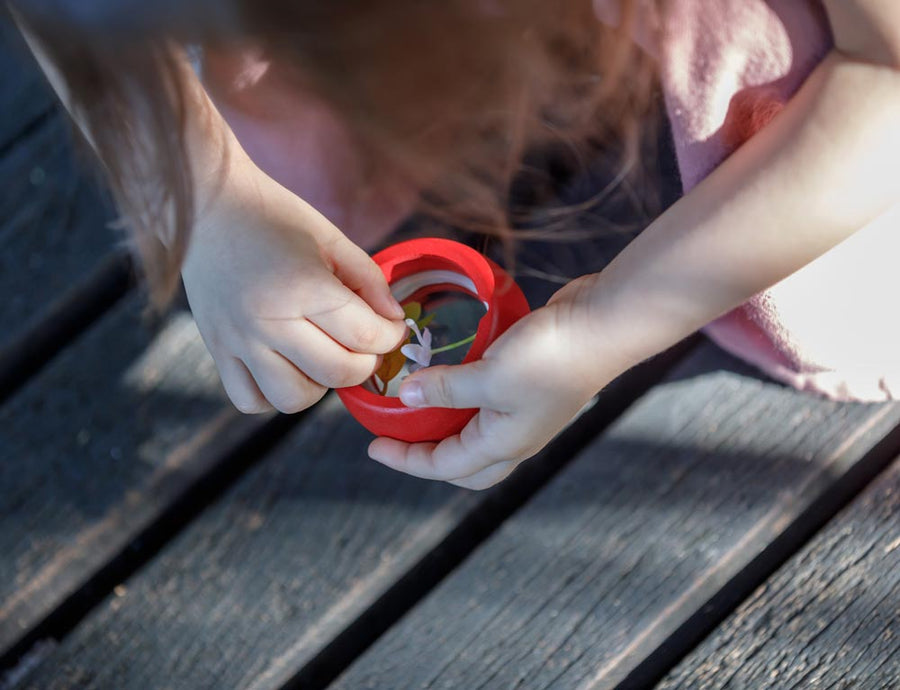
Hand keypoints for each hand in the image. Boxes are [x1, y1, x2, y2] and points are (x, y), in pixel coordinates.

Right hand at [183, 157, 407, 413]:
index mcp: (302, 286)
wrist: (205, 207)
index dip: (391, 336)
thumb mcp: (331, 238)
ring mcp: (238, 341)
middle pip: (336, 373)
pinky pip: (250, 400)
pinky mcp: (216, 351)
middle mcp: (267, 321)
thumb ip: (370, 281)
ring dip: (320, 385)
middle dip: (365, 363)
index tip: (392, 327)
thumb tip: (394, 321)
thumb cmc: (273, 217)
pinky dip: (273, 394)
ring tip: (322, 357)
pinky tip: (286, 367)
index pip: (365, 335)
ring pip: (293, 399)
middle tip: (366, 345)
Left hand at [368, 277, 621, 488]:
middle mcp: (516, 438)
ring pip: (477, 436)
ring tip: (419, 408)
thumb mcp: (489, 375)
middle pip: (465, 466)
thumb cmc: (551, 356)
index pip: (444, 467)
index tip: (373, 446)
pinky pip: (489, 406)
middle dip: (428, 458)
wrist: (604, 325)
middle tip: (397, 437)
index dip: (405, 461)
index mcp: (504, 445)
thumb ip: (446, 388)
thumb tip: (406, 395)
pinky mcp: (533, 388)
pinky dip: (465, 401)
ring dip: (447, 429)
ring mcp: (527, 414)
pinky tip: (453, 376)